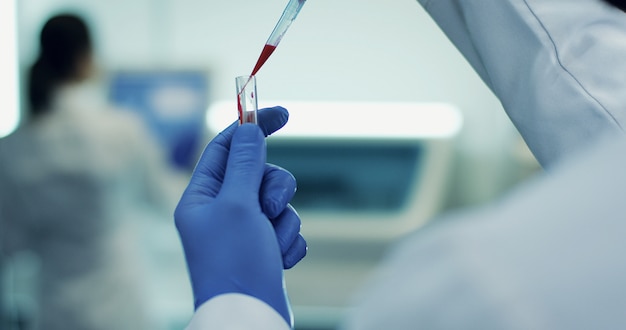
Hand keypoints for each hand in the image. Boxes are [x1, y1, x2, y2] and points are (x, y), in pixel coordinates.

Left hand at [175, 107, 306, 324]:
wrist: (249, 318)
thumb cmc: (234, 262)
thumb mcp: (237, 204)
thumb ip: (244, 162)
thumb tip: (249, 126)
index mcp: (201, 197)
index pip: (226, 147)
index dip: (252, 127)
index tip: (282, 113)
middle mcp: (220, 211)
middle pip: (259, 174)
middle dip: (274, 189)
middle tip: (269, 210)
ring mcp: (243, 231)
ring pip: (278, 202)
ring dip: (283, 222)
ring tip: (272, 246)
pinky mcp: (263, 249)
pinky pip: (287, 228)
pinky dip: (288, 242)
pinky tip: (279, 262)